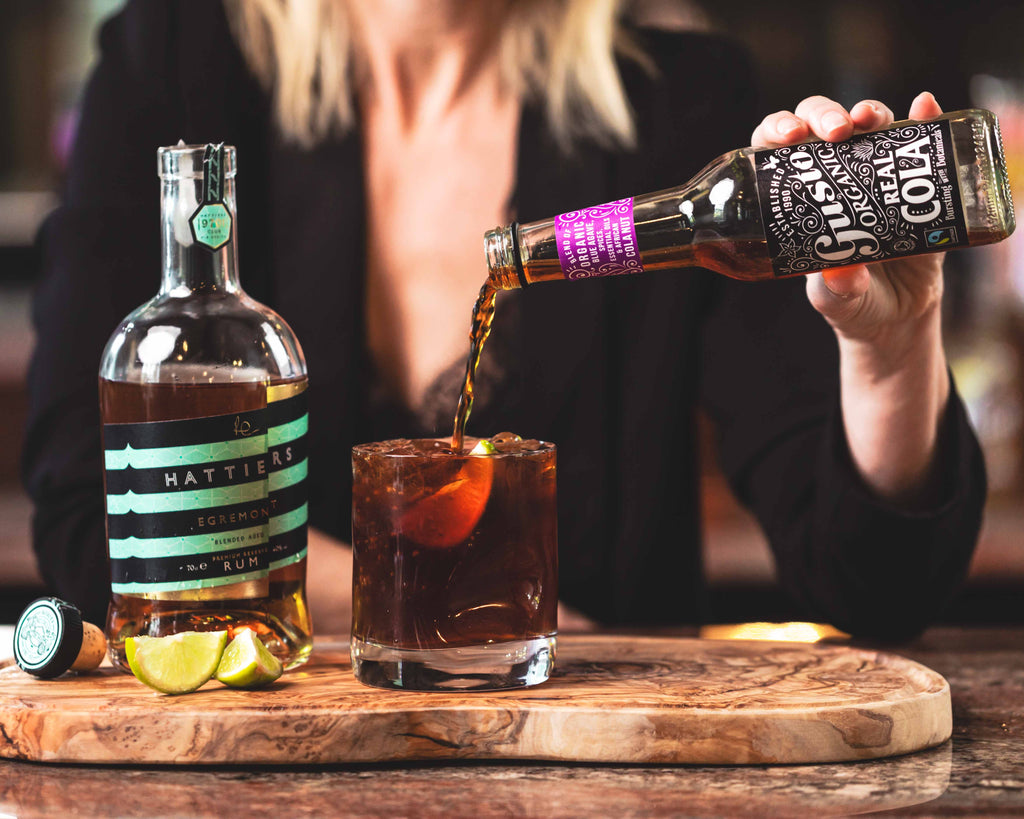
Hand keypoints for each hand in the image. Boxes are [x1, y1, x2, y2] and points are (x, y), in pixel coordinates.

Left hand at [751, 92, 944, 349]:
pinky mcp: (914, 183)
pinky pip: (918, 142)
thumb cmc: (851, 302)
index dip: (777, 131)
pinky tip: (924, 107)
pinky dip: (922, 119)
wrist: (897, 315)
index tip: (788, 137)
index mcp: (798, 199)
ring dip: (869, 113)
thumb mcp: (838, 301)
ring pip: (867, 126)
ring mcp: (875, 174)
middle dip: (824, 116)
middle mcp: (833, 178)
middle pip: (820, 126)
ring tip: (869, 119)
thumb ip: (836, 290)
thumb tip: (841, 272)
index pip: (777, 151)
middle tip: (836, 131)